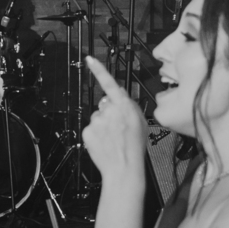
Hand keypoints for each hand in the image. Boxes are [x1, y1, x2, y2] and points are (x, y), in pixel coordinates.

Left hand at [80, 56, 145, 181]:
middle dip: (109, 113)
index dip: (99, 70)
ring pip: (97, 117)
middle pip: (104, 105)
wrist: (124, 168)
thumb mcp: (141, 122)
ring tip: (112, 138)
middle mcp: (109, 110)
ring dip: (103, 125)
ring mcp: (97, 121)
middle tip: (118, 128)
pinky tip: (104, 143)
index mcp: (124, 106)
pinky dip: (95, 134)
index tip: (90, 59)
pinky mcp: (87, 131)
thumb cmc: (135, 147)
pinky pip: (90, 128)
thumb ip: (129, 106)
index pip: (109, 83)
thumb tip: (118, 95)